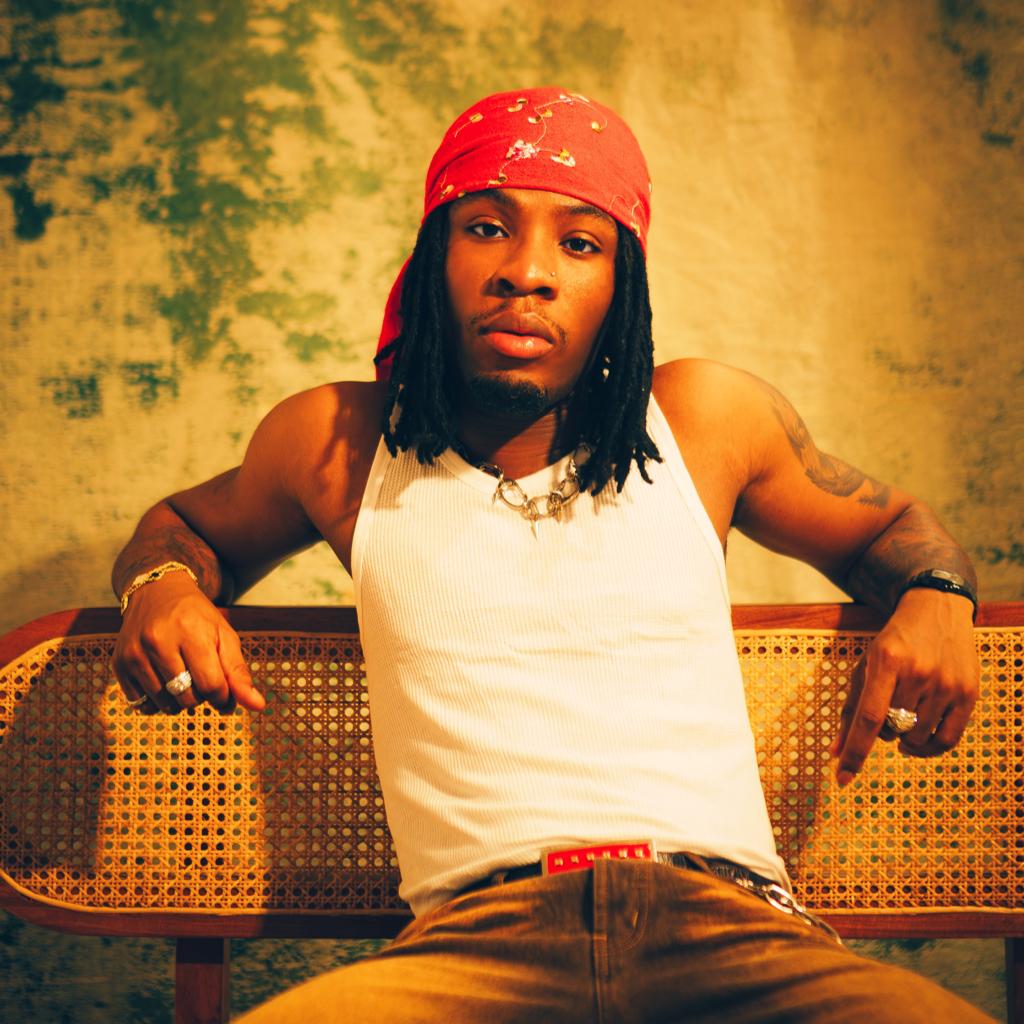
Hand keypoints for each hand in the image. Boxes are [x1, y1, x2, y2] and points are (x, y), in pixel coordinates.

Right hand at [112, 574, 264, 713]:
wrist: (157, 592)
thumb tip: (258, 706)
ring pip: (165, 705)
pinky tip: (163, 680)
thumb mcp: (224, 636)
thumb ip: (239, 672)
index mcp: (190, 632)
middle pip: (188, 698)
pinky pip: (142, 705)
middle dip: (201, 696)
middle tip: (201, 675)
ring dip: (180, 700)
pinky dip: (157, 702)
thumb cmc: (197, 617)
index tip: (224, 691)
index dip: (223, 696)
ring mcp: (134, 654)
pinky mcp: (118, 664)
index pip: (211, 686)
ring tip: (183, 676)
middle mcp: (157, 642)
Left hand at [829, 587, 978, 785]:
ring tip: (903, 716)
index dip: (854, 752)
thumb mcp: (865, 666)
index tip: (841, 779)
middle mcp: (919, 672)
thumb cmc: (893, 644)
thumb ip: (849, 709)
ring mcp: (947, 683)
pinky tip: (919, 739)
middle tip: (886, 711)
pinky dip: (928, 749)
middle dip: (882, 731)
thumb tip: (835, 753)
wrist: (936, 610)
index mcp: (886, 661)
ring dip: (904, 738)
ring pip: (918, 739)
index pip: (868, 718)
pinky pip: (947, 741)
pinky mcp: (969, 693)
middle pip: (893, 730)